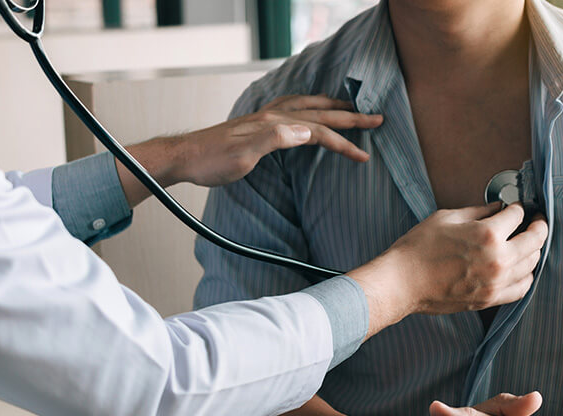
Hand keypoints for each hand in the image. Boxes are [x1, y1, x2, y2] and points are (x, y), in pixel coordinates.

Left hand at [158, 94, 382, 186]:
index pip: (318, 131)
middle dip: (350, 117)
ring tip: (350, 108)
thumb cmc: (212, 161)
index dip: (344, 142)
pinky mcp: (257, 124)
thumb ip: (275, 140)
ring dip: (331, 107)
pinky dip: (309, 106)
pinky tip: (308, 111)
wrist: (185, 157)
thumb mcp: (243, 156)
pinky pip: (292, 108)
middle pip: (319, 113)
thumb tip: (308, 132)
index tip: (365, 155)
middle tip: (377, 119)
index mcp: (274, 125)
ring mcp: (264, 118)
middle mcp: (272, 116)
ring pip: (307, 106)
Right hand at [347, 203, 547, 336]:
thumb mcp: (446, 218)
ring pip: (532, 264)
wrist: (402, 282)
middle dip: (538, 226)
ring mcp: (496, 282)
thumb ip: (477, 212)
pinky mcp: (489, 299)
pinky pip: (522, 288)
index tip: (516, 207)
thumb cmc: (418, 248)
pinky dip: (527, 276)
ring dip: (534, 250)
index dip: (518, 208)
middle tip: (536, 221)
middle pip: (534, 240)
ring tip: (529, 243)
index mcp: (487, 234)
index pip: (517, 216)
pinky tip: (522, 268)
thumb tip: (497, 208)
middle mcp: (498, 259)